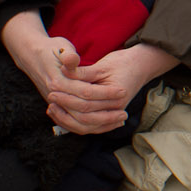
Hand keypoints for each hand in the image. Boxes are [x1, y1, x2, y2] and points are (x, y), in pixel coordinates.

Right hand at [5, 30, 127, 130]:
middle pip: (84, 112)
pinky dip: (91, 126)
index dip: (105, 92)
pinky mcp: (58, 108)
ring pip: (79, 124)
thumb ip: (68, 55)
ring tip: (120, 120)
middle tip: (125, 112)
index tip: (122, 91)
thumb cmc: (51, 49)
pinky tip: (107, 124)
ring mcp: (56, 105)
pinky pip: (75, 124)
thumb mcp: (61, 46)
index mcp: (57, 82)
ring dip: (101, 123)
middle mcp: (55, 96)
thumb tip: (71, 58)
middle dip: (106, 114)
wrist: (33, 55)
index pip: (86, 93)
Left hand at [44, 43, 178, 134]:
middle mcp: (116, 109)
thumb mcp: (103, 65)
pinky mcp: (108, 117)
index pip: (86, 99)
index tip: (52, 87)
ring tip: (53, 109)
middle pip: (85, 116)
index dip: (67, 94)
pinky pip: (89, 127)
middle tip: (50, 97)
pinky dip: (75, 124)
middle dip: (65, 108)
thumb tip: (63, 70)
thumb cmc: (122, 63)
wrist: (140, 67)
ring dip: (67, 120)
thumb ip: (83, 71)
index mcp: (116, 95)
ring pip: (86, 126)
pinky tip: (62, 116)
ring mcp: (113, 115)